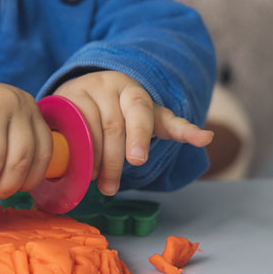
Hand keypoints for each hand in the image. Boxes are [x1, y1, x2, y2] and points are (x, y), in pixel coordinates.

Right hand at [53, 70, 212, 195]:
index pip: (140, 112)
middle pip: (114, 127)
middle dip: (114, 161)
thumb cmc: (126, 110)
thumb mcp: (152, 118)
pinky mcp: (64, 96)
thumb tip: (207, 138)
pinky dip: (74, 148)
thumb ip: (178, 128)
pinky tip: (76, 164)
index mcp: (134, 91)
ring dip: (94, 159)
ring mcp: (85, 89)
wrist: (90, 89)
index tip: (138, 161)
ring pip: (90, 128)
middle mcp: (110, 85)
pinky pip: (69, 126)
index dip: (139, 137)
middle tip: (111, 188)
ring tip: (95, 180)